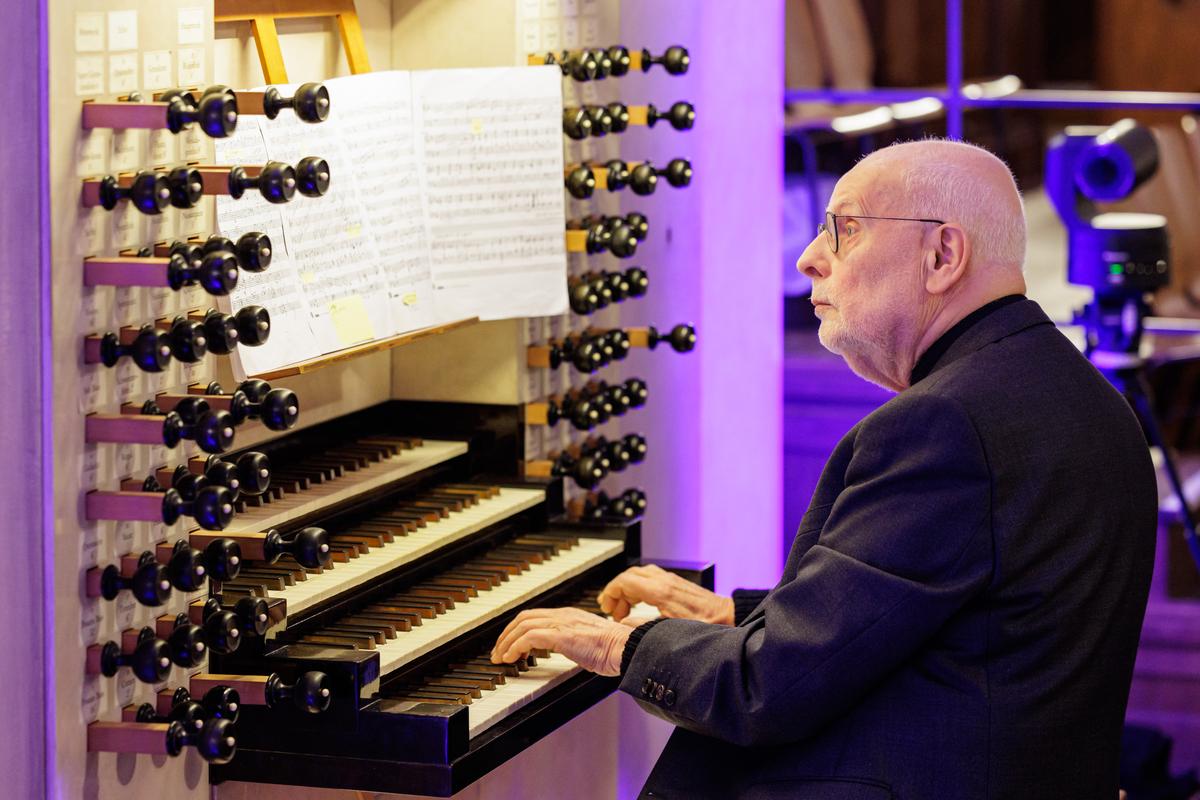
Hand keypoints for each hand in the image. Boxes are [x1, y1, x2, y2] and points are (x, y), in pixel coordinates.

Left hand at [490, 607, 632, 675]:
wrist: (625, 647)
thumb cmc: (613, 649)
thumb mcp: (586, 642)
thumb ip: (571, 642)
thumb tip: (561, 650)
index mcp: (568, 615)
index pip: (534, 616)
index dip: (517, 630)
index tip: (509, 646)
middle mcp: (563, 615)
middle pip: (524, 617)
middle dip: (506, 635)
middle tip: (498, 652)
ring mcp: (562, 623)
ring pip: (522, 625)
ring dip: (506, 642)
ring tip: (501, 657)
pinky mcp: (561, 635)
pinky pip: (529, 636)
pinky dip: (515, 647)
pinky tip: (511, 658)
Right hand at [599, 564, 734, 624]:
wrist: (729, 618)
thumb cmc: (706, 627)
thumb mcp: (670, 633)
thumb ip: (644, 628)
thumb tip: (624, 627)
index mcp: (661, 591)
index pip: (625, 581)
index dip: (610, 593)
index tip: (606, 606)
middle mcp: (665, 581)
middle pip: (629, 575)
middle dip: (616, 591)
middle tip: (612, 610)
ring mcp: (671, 581)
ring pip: (639, 575)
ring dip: (627, 590)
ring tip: (623, 610)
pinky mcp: (676, 585)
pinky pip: (650, 579)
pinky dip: (638, 589)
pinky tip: (639, 606)